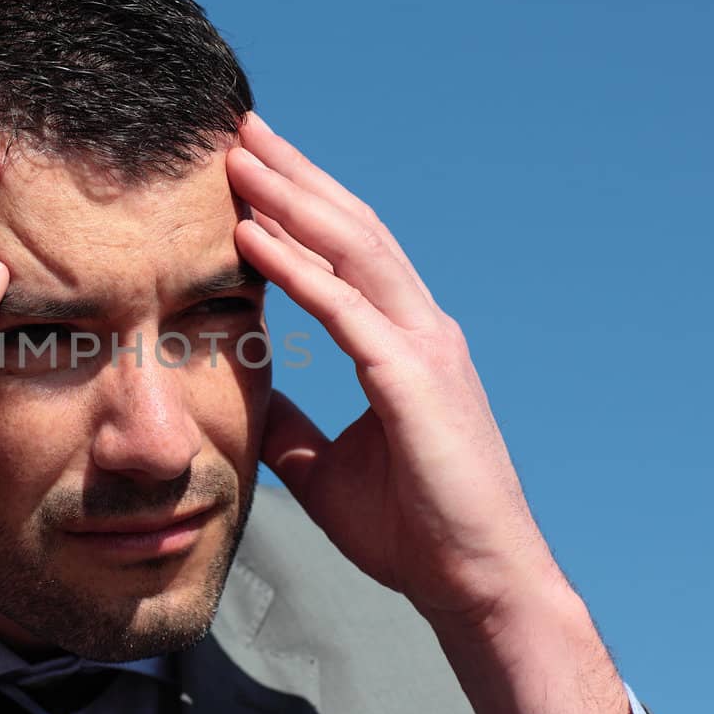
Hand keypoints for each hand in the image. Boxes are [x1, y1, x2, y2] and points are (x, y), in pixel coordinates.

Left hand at [227, 112, 633, 713]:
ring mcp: (424, 349)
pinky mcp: (415, 382)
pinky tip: (253, 235)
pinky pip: (346, 310)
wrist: (476, 585)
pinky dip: (298, 268)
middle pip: (351, 227)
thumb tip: (250, 398)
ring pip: (353, 249)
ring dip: (291, 198)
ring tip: (238, 157)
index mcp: (402, 343)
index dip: (299, 204)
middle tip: (240, 128)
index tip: (249, 167)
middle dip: (295, 174)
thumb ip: (293, 420)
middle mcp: (420, 329)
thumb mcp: (325, 465)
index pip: (346, 252)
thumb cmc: (412, 531)